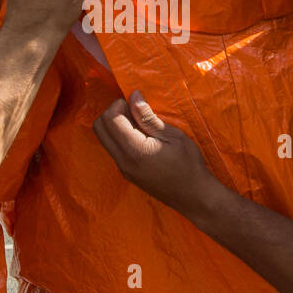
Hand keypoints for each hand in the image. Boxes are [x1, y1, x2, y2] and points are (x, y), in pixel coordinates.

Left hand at [92, 90, 214, 215]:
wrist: (193, 196)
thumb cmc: (189, 164)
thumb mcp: (173, 136)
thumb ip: (148, 117)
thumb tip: (133, 96)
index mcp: (135, 150)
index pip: (110, 120)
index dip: (118, 105)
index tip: (135, 102)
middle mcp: (123, 161)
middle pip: (99, 128)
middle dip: (111, 112)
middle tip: (133, 109)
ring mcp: (123, 169)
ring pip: (104, 139)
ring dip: (115, 124)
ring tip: (139, 122)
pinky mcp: (126, 173)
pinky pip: (113, 148)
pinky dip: (120, 136)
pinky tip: (141, 135)